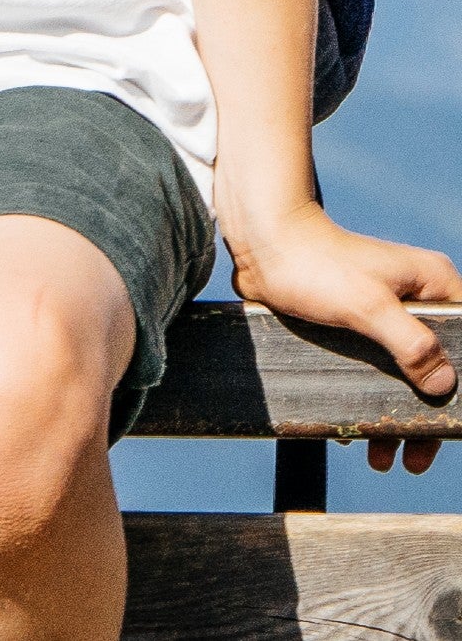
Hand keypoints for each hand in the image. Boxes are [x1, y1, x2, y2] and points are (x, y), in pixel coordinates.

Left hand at [227, 205, 460, 473]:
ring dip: (392, 414)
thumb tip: (445, 385)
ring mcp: (385, 310)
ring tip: (381, 457)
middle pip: (435, 368)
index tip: (447, 429)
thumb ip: (411, 344)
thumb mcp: (368, 306)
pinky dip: (366, 397)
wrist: (259, 242)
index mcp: (434, 287)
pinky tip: (354, 427)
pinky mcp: (353, 320)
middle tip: (413, 459)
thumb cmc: (315, 265)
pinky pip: (370, 367)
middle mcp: (415, 299)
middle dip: (423, 416)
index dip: (460, 390)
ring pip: (400, 373)